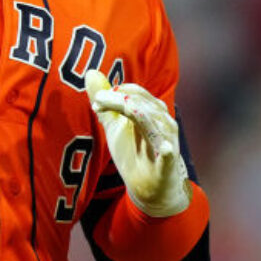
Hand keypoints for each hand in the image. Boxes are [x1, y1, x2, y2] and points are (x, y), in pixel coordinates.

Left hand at [84, 71, 191, 217]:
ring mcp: (167, 142)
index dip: (116, 94)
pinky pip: (168, 154)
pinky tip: (163, 148)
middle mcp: (162, 122)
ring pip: (156, 123)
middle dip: (121, 101)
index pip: (135, 93)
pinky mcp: (167, 163)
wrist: (147, 187)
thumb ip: (105, 103)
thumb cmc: (134, 152)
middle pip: (143, 105)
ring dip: (138, 114)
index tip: (97, 103)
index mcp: (151, 111)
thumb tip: (91, 73)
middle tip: (99, 103)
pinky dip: (166, 150)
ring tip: (122, 106)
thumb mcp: (115, 126)